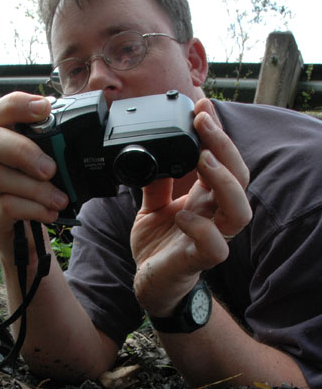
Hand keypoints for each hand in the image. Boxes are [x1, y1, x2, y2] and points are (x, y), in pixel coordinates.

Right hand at [0, 92, 68, 258]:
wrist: (29, 242)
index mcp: (3, 142)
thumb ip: (58, 152)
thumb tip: (91, 140)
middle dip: (23, 151)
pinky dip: (33, 209)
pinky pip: (6, 206)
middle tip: (51, 169)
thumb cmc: (40, 197)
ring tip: (60, 199)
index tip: (44, 108)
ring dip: (36, 188)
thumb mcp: (50, 170)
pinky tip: (50, 213)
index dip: (17, 104)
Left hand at [131, 98, 250, 316]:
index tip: (201, 105)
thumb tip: (149, 151)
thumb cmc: (158, 246)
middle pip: (240, 177)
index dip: (217, 133)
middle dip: (224, 146)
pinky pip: (214, 247)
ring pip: (240, 211)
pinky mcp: (197, 261)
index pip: (224, 160)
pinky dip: (202, 229)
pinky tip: (182, 215)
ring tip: (203, 160)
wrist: (149, 283)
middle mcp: (214, 215)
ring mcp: (210, 238)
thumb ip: (156, 181)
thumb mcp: (152, 206)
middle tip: (202, 121)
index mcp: (206, 199)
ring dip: (225, 182)